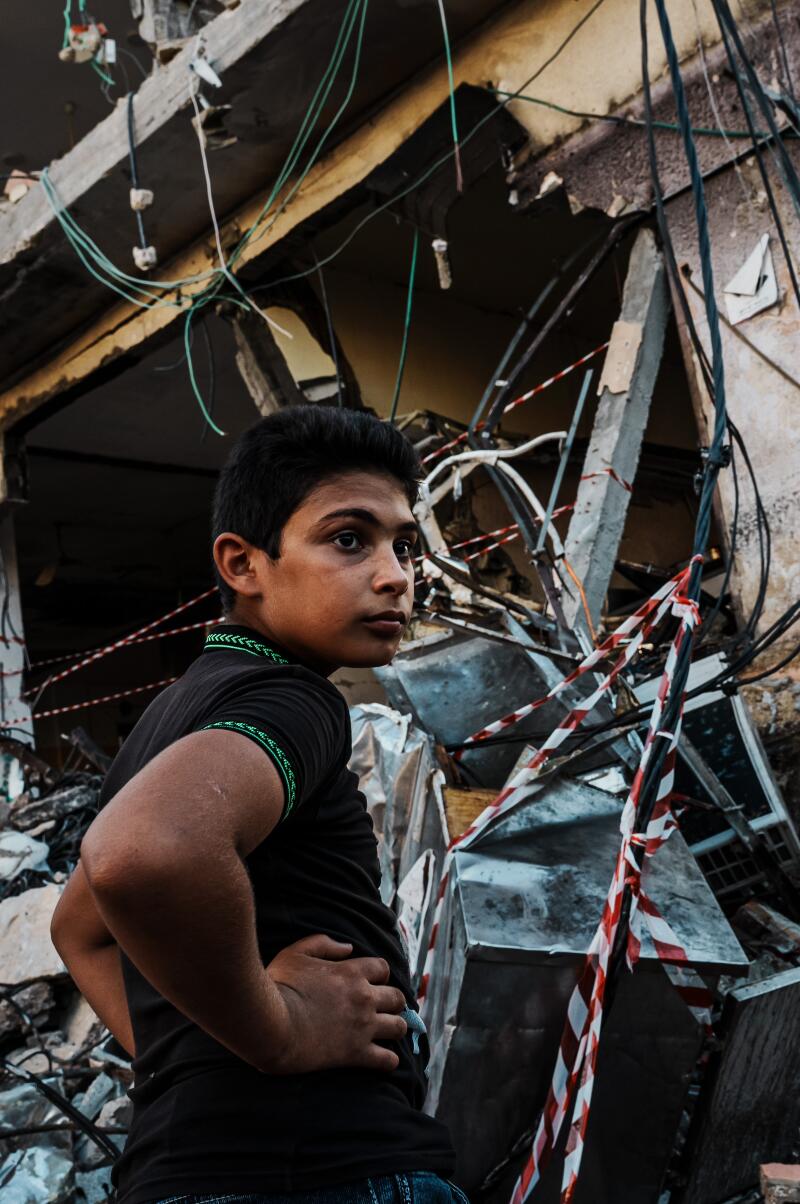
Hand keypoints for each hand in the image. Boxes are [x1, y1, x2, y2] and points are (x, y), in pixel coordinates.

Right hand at [260, 934, 407, 1073]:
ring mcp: (363, 1026)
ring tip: (388, 1032)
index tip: (373, 982)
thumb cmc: (280, 986)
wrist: (272, 1024)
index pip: (383, 968)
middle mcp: (364, 998)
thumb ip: (322, 944)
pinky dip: (389, 1060)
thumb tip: (348, 948)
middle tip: (384, 1008)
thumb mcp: (295, 954)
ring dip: (395, 1028)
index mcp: (352, 972)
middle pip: (397, 997)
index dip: (380, 974)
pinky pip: (387, 1060)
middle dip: (393, 1002)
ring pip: (399, 1027)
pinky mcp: (356, 1053)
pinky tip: (384, 1060)